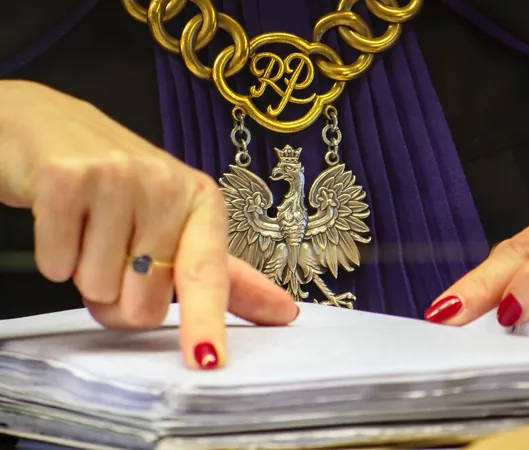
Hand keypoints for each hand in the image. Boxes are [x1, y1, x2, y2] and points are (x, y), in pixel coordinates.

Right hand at [0, 81, 297, 368]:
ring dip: (85, 273)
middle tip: (112, 250)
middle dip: (120, 295)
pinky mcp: (66, 179)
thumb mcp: (180, 223)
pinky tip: (63, 220)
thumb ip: (226, 275)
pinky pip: (57, 266)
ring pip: (96, 289)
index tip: (206, 359)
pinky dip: (54, 256)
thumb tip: (284, 313)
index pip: (207, 274)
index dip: (205, 320)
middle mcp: (166, 186)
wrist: (51, 127)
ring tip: (87, 229)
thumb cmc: (123, 185)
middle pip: (142, 305)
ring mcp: (117, 178)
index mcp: (202, 202)